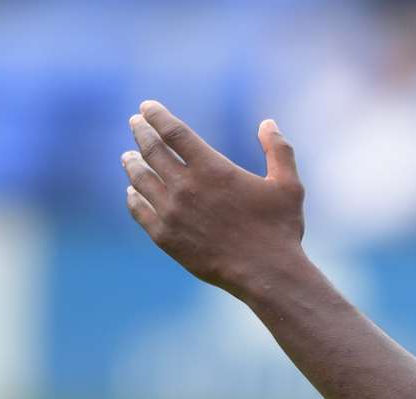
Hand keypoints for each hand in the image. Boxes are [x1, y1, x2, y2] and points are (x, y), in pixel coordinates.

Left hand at [122, 101, 305, 298]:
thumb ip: (278, 149)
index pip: (173, 132)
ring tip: (128, 157)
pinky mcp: (165, 238)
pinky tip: (132, 192)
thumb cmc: (280, 229)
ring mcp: (172, 213)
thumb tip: (267, 123)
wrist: (266, 273)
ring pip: (141, 179)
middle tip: (135, 124)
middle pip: (152, 150)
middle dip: (141, 132)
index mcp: (212, 168)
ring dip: (132, 163)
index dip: (157, 115)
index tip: (146, 107)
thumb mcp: (288, 185)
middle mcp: (186, 187)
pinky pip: (140, 211)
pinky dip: (133, 197)